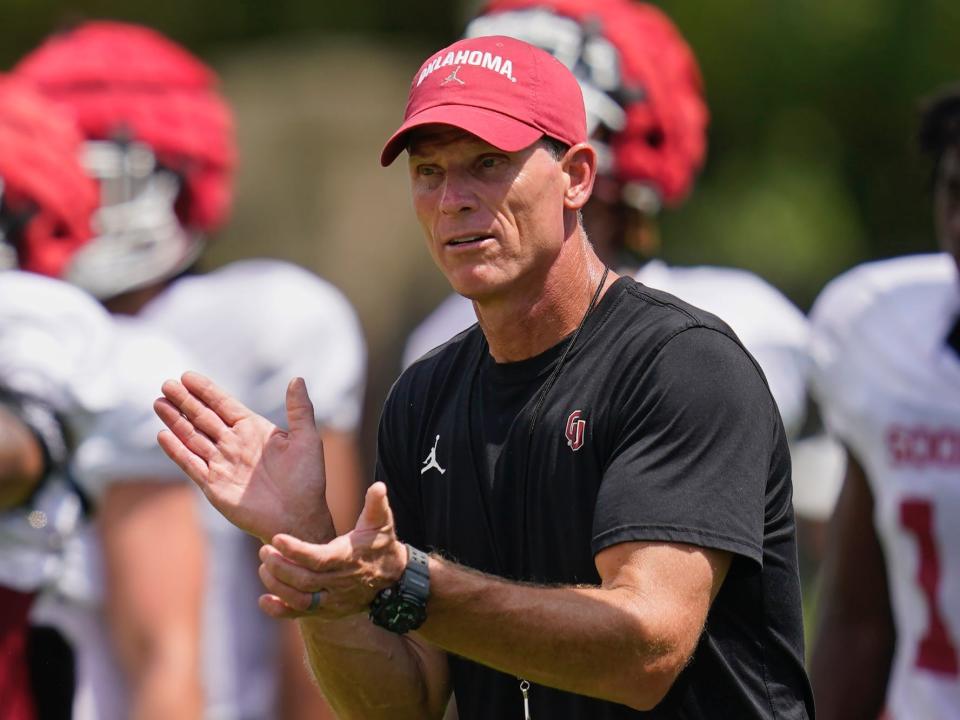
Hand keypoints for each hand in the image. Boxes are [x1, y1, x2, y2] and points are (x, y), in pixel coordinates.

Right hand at [154, 371, 333, 543]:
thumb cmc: (307, 479)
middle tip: (166, 384)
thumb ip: (300, 409)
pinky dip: (177, 450)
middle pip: (204, 417)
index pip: (224, 405)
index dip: (206, 391)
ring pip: (193, 437)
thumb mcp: (307, 439)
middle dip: (185, 401)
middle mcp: (234, 444)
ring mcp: (222, 464)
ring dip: (176, 421)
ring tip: (159, 403)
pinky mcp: (213, 485)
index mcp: (254, 430)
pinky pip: (191, 464)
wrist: (298, 517)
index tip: (187, 376)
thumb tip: (296, 378)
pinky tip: (163, 435)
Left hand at [257, 482, 407, 619]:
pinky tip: (263, 599)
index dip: (296, 551)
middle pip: (304, 580)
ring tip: (263, 566)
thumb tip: (378, 486)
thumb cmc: (381, 545)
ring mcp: (332, 600)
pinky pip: (300, 614)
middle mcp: (339, 582)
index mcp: (348, 558)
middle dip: (280, 567)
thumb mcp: (382, 523)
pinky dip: (280, 611)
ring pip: (300, 600)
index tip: (276, 538)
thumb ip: (377, 504)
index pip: (318, 558)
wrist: (393, 579)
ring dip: (277, 586)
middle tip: (263, 550)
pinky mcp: (326, 611)